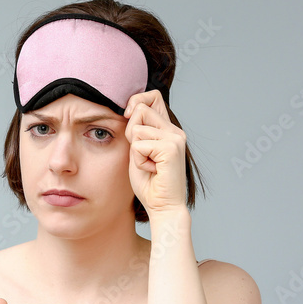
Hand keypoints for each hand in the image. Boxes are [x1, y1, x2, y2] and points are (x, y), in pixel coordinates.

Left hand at [123, 89, 187, 217]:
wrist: (162, 206)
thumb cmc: (149, 183)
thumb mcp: (137, 151)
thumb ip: (136, 131)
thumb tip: (129, 110)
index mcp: (168, 129)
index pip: (152, 97)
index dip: (136, 102)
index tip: (127, 117)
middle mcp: (175, 130)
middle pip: (140, 109)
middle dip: (131, 133)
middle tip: (141, 154)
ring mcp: (175, 138)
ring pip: (137, 128)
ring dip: (135, 151)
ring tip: (148, 164)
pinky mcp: (171, 148)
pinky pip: (138, 145)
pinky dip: (138, 160)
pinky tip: (152, 170)